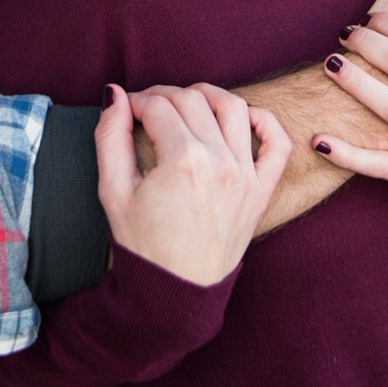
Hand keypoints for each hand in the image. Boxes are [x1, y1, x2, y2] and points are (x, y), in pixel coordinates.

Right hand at [99, 82, 290, 284]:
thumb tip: (114, 94)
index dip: (136, 101)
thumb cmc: (142, 245)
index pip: (158, 106)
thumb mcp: (113, 191)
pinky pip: (277, 145)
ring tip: (188, 101)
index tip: (125, 109)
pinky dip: (264, 121)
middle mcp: (219, 162)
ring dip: (209, 95)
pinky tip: (243, 117)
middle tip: (147, 107)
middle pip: (192, 101)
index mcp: (182, 161)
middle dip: (164, 95)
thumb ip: (110, 136)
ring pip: (234, 108)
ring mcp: (245, 176)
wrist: (175, 291)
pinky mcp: (261, 191)